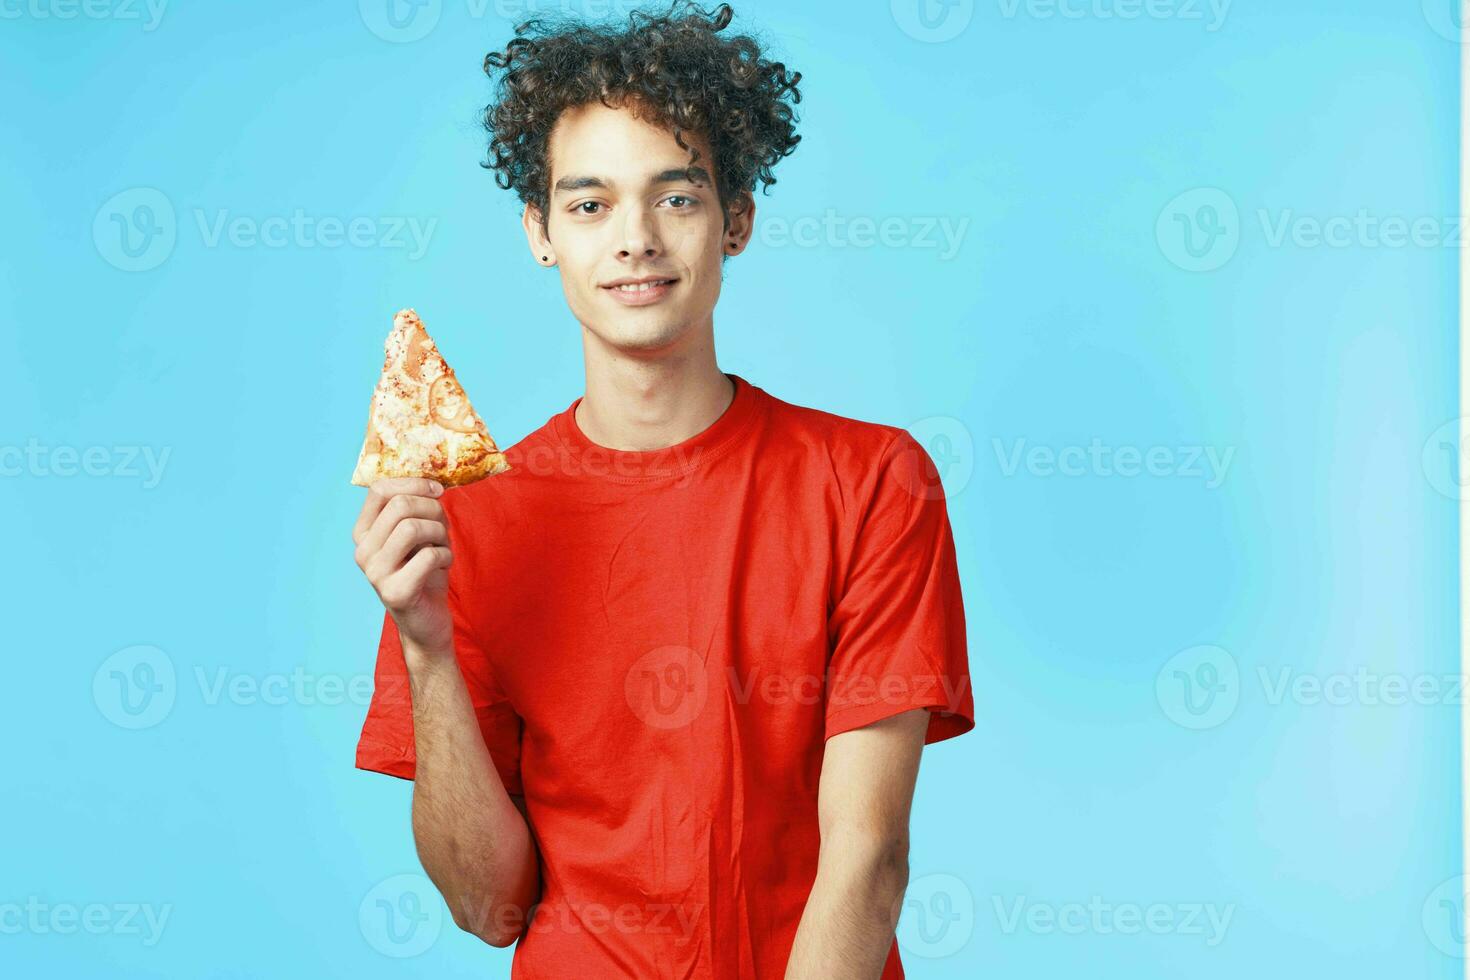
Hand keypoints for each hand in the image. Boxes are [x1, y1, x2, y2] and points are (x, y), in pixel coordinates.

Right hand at [353, 478, 453, 654]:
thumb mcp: (418, 536)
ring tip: (442, 547)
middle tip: (443, 526)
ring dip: (440, 532)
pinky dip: (446, 556)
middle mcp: (362, 551)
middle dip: (433, 509)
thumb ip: (417, 509)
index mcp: (363, 532)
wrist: (426, 622)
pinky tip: (443, 566)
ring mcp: (375, 573)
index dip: (414, 483)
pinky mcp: (395, 592)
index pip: (379, 489)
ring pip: (413, 527)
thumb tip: (432, 482)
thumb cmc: (424, 572)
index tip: (437, 490)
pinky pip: (429, 556)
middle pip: (400, 505)